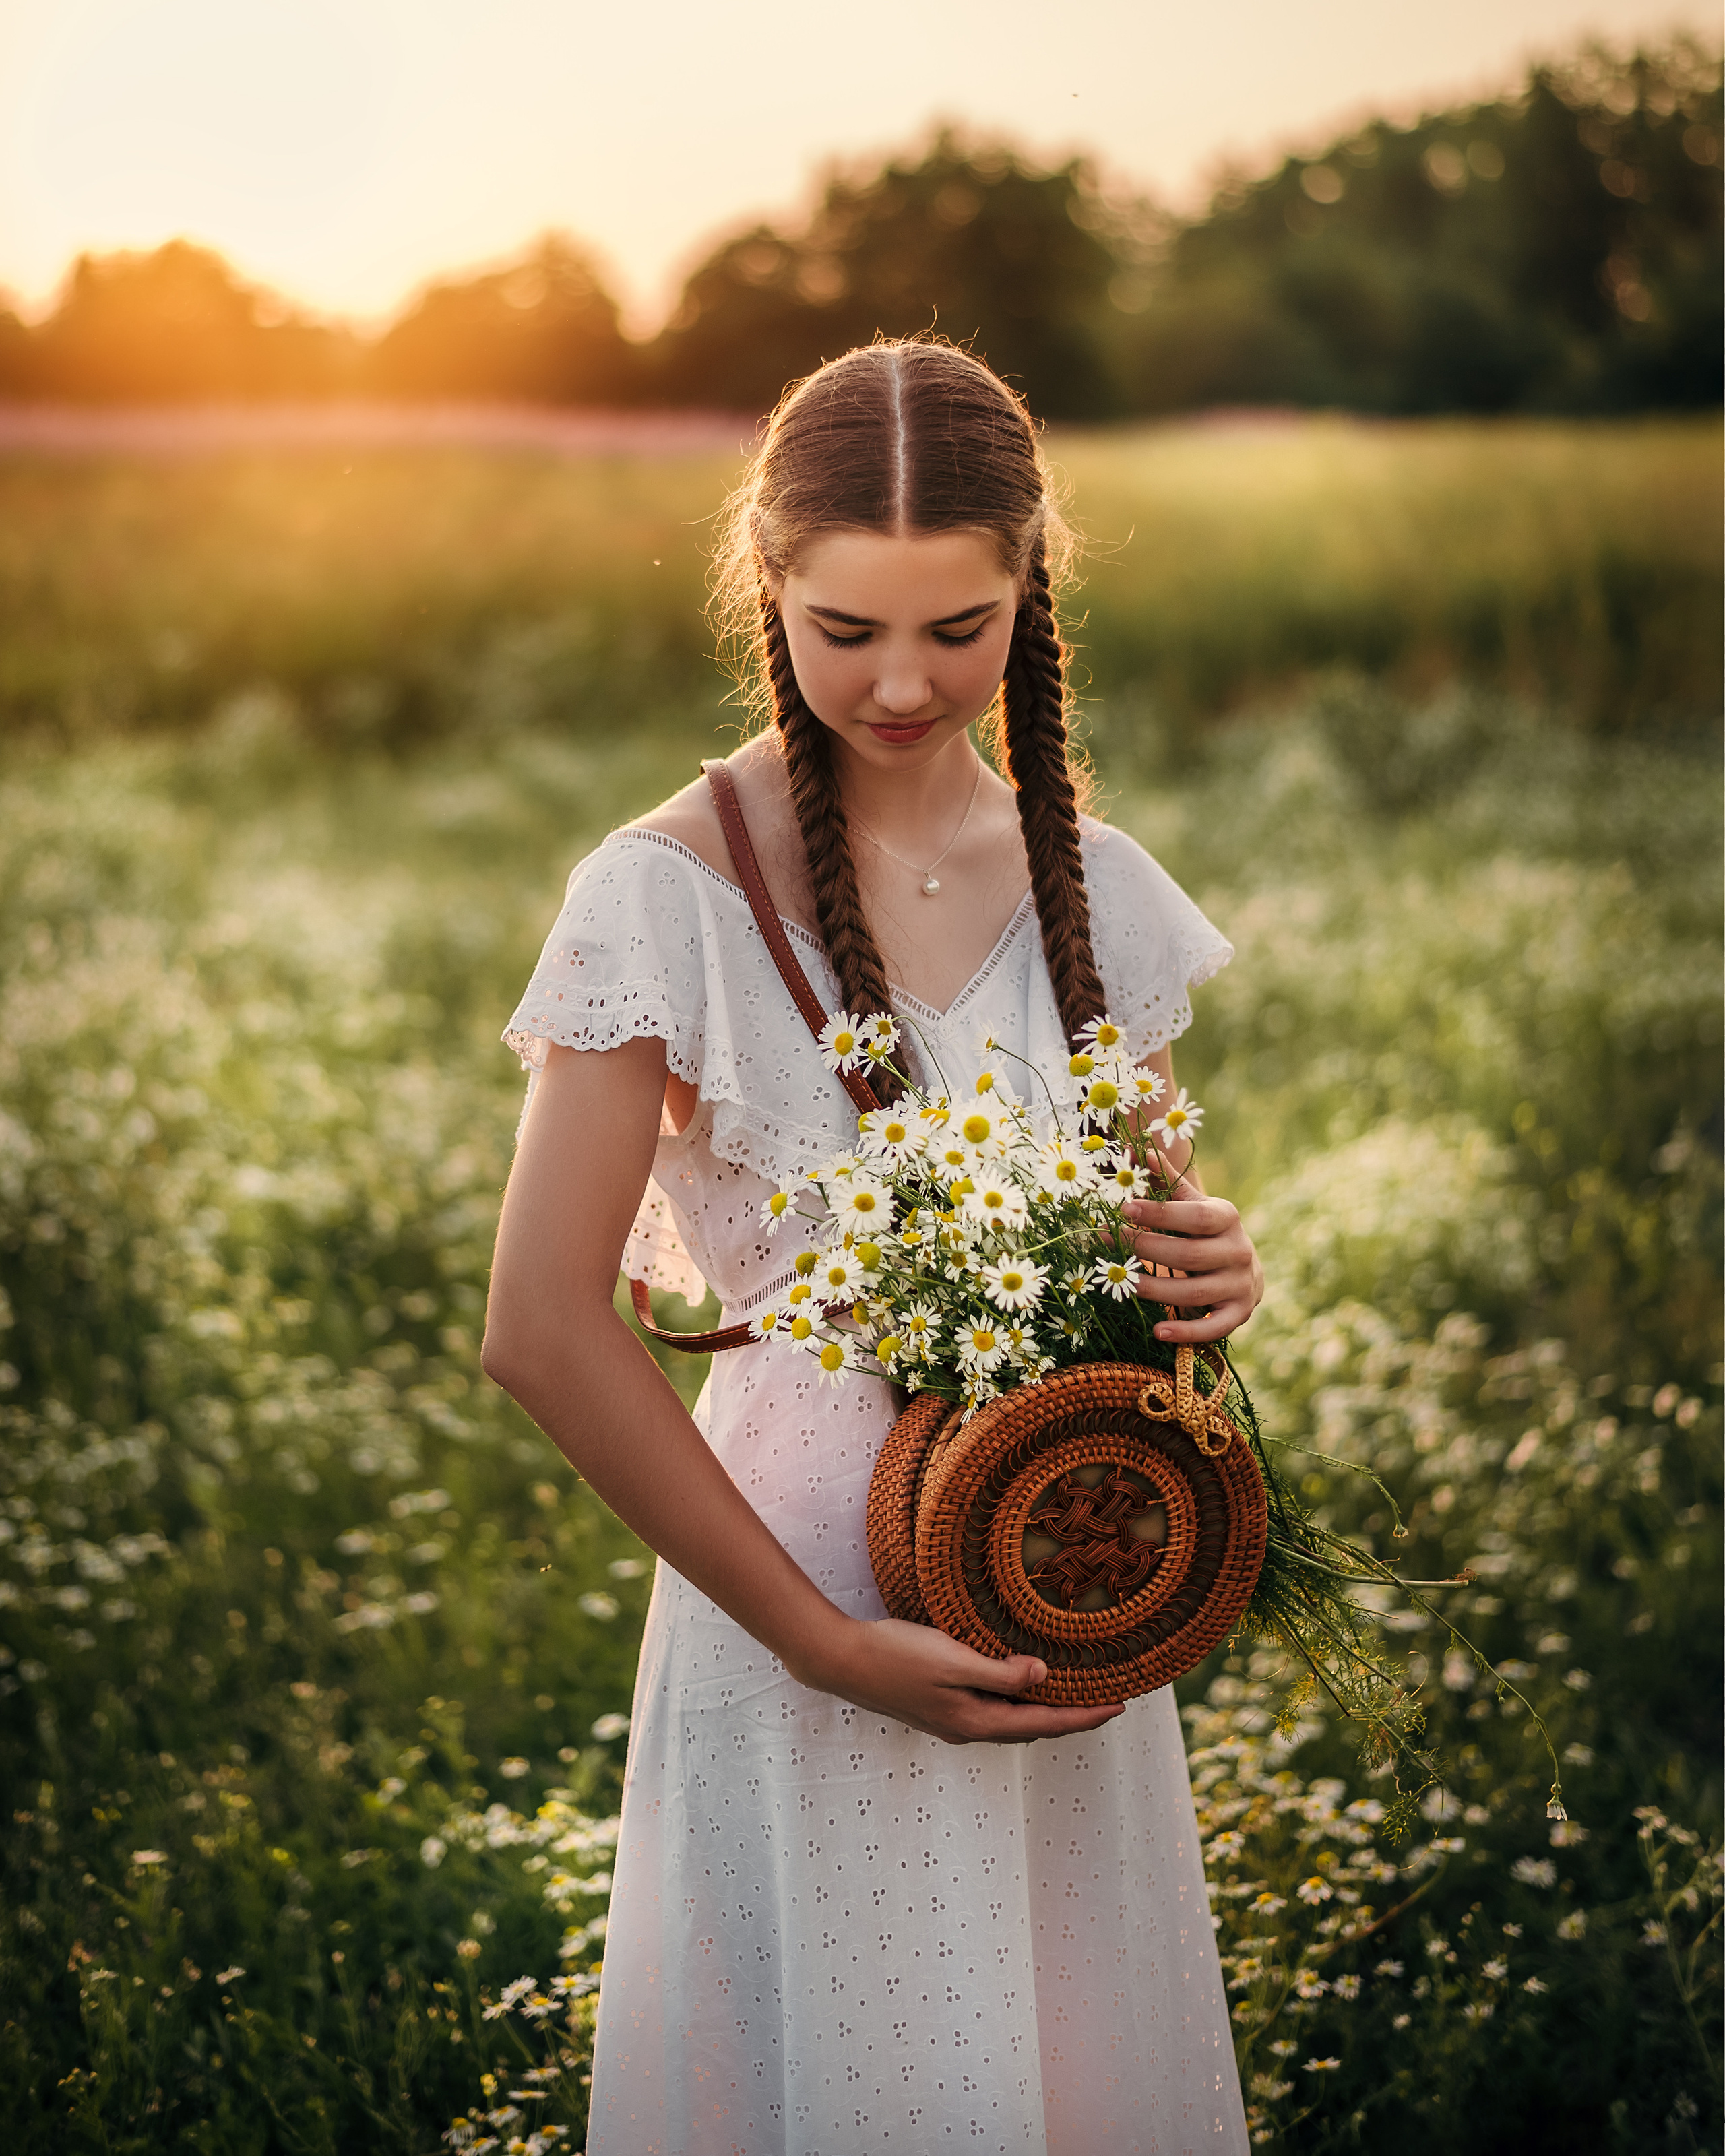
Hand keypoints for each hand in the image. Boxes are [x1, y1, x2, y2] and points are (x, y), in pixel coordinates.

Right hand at [801, 1615, 1125, 1745]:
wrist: (842, 1660)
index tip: (1120, 1705)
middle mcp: (968, 1728)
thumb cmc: (896, 1655)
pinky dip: (1017, 1699)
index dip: (1085, 1716)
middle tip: (1106, 1696)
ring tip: (1073, 1689)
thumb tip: (1044, 1678)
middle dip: (1072, 1715)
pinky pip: (992, 1709)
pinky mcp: (937, 1706)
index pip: (1046, 1722)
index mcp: (977, 1721)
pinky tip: (1018, 1681)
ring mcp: (951, 1720)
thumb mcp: (954, 1659)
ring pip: (1012, 1719)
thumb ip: (1001, 1672)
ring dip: (1044, 1708)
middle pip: (1034, 1726)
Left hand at [1121, 1188, 1262, 1342]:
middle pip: (1188, 1255)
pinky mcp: (1238, 1314)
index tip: (1123, 1210)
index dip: (1158, 1214)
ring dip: (1154, 1290)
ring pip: (1194, 1293)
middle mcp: (1238, 1251)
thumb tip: (1139, 1149)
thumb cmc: (1208, 1232)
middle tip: (1110, 1243)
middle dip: (1145, 1250)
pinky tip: (1157, 1331)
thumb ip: (1167, 1181)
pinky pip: (1211, 1328)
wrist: (1246, 1268)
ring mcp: (1239, 1285)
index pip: (1193, 1216)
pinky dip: (1185, 1332)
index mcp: (1226, 1218)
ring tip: (1123, 1284)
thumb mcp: (1193, 1204)